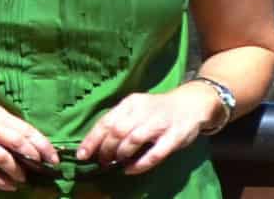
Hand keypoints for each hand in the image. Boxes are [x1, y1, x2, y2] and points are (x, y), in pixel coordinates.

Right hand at [0, 103, 55, 191]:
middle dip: (33, 157)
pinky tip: (9, 186)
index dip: (43, 145)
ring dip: (16, 171)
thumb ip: (10, 131)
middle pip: (16, 141)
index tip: (53, 159)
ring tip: (23, 179)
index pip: (25, 129)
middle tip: (41, 169)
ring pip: (2, 157)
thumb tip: (38, 149)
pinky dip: (0, 181)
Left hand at [75, 85, 220, 174]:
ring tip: (115, 164)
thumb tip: (97, 141)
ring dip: (121, 154)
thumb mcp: (136, 108)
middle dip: (105, 149)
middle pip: (117, 131)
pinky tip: (131, 170)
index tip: (82, 155)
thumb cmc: (157, 109)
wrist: (191, 104)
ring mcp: (160, 123)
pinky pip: (156, 152)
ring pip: (134, 139)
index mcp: (130, 103)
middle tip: (102, 162)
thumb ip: (119, 120)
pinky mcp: (175, 136)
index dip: (92, 140)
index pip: (106, 121)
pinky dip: (141, 163)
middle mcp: (143, 111)